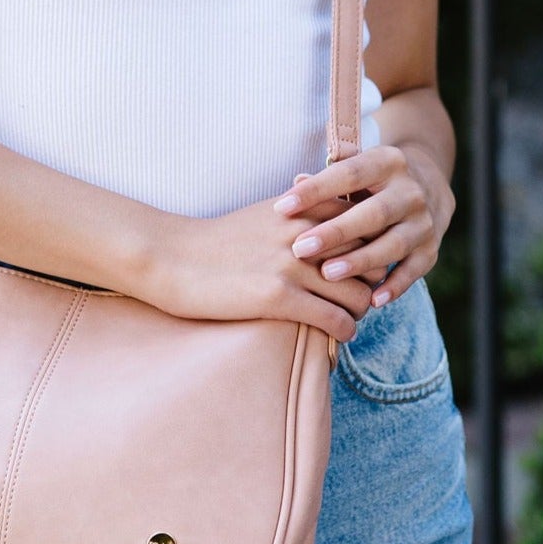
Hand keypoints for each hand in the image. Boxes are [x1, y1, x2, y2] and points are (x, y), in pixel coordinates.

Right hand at [141, 195, 378, 345]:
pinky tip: (338, 335)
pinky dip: (345, 330)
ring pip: (359, 294)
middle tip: (358, 297)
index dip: (371, 249)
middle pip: (371, 259)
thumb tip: (332, 223)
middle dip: (371, 281)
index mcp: (303, 208)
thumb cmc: (217, 240)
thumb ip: (302, 214)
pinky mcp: (279, 298)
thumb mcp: (265, 214)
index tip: (361, 267)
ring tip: (349, 319)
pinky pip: (335, 319)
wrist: (171, 258)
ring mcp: (292, 266)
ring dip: (360, 311)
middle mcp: (304, 233)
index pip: (365, 226)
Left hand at [271, 143, 452, 308]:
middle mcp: (410, 191)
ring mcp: (424, 221)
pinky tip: (371, 300)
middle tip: (300, 249)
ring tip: (327, 274)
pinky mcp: (431, 249)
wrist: (429, 185)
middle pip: (374, 213)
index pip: (349, 174)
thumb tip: (296, 182)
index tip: (281, 208)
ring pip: (394, 244)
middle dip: (336, 233)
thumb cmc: (372, 181)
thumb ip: (326, 180)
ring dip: (361, 261)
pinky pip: (414, 270)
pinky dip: (395, 286)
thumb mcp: (355, 170)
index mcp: (387, 163)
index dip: (315, 191)